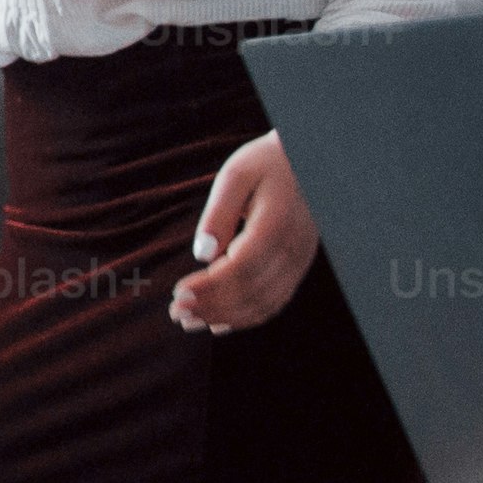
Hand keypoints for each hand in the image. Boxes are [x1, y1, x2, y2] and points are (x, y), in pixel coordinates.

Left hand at [175, 132, 318, 334]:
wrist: (306, 160)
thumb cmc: (266, 163)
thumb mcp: (236, 175)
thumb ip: (219, 214)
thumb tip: (202, 254)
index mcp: (276, 225)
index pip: (242, 268)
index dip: (209, 288)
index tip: (177, 295)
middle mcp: (293, 248)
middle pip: (252, 291)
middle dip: (211, 307)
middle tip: (176, 313)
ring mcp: (299, 260)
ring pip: (265, 302)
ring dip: (226, 318)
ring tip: (189, 321)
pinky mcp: (298, 265)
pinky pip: (276, 300)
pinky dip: (247, 317)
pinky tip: (219, 323)